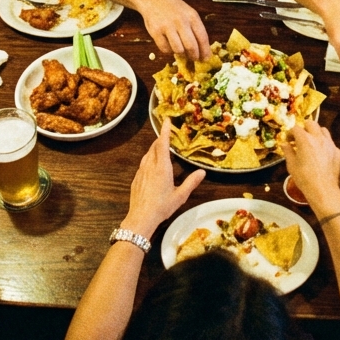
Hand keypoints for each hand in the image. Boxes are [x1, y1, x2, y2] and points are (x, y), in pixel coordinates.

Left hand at [123, 120, 205, 235]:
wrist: (140, 218)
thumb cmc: (162, 207)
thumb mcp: (181, 196)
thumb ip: (191, 182)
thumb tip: (202, 172)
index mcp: (162, 168)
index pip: (163, 144)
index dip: (165, 131)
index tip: (167, 121)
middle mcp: (150, 166)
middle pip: (154, 147)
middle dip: (161, 139)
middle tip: (167, 134)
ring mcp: (141, 172)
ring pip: (147, 154)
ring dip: (154, 148)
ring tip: (161, 147)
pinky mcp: (136, 179)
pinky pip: (143, 164)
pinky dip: (149, 159)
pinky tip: (153, 165)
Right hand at [138, 0, 211, 60]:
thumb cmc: (172, 7)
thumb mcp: (188, 12)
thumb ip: (195, 28)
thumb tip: (203, 49)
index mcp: (192, 16)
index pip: (202, 37)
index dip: (205, 51)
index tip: (205, 59)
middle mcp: (180, 21)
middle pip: (191, 46)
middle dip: (194, 56)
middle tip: (193, 58)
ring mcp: (167, 26)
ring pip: (178, 50)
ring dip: (181, 53)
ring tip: (180, 50)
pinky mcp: (155, 31)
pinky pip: (165, 49)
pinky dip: (168, 51)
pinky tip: (169, 45)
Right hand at [281, 120, 339, 211]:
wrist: (323, 189)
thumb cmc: (304, 178)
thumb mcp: (291, 165)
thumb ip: (288, 151)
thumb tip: (284, 144)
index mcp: (305, 139)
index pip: (296, 128)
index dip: (290, 132)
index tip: (288, 139)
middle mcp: (318, 138)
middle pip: (311, 123)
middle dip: (304, 128)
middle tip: (300, 137)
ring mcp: (330, 144)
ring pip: (323, 130)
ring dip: (316, 133)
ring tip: (311, 142)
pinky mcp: (337, 152)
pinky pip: (330, 143)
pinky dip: (324, 145)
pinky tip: (321, 154)